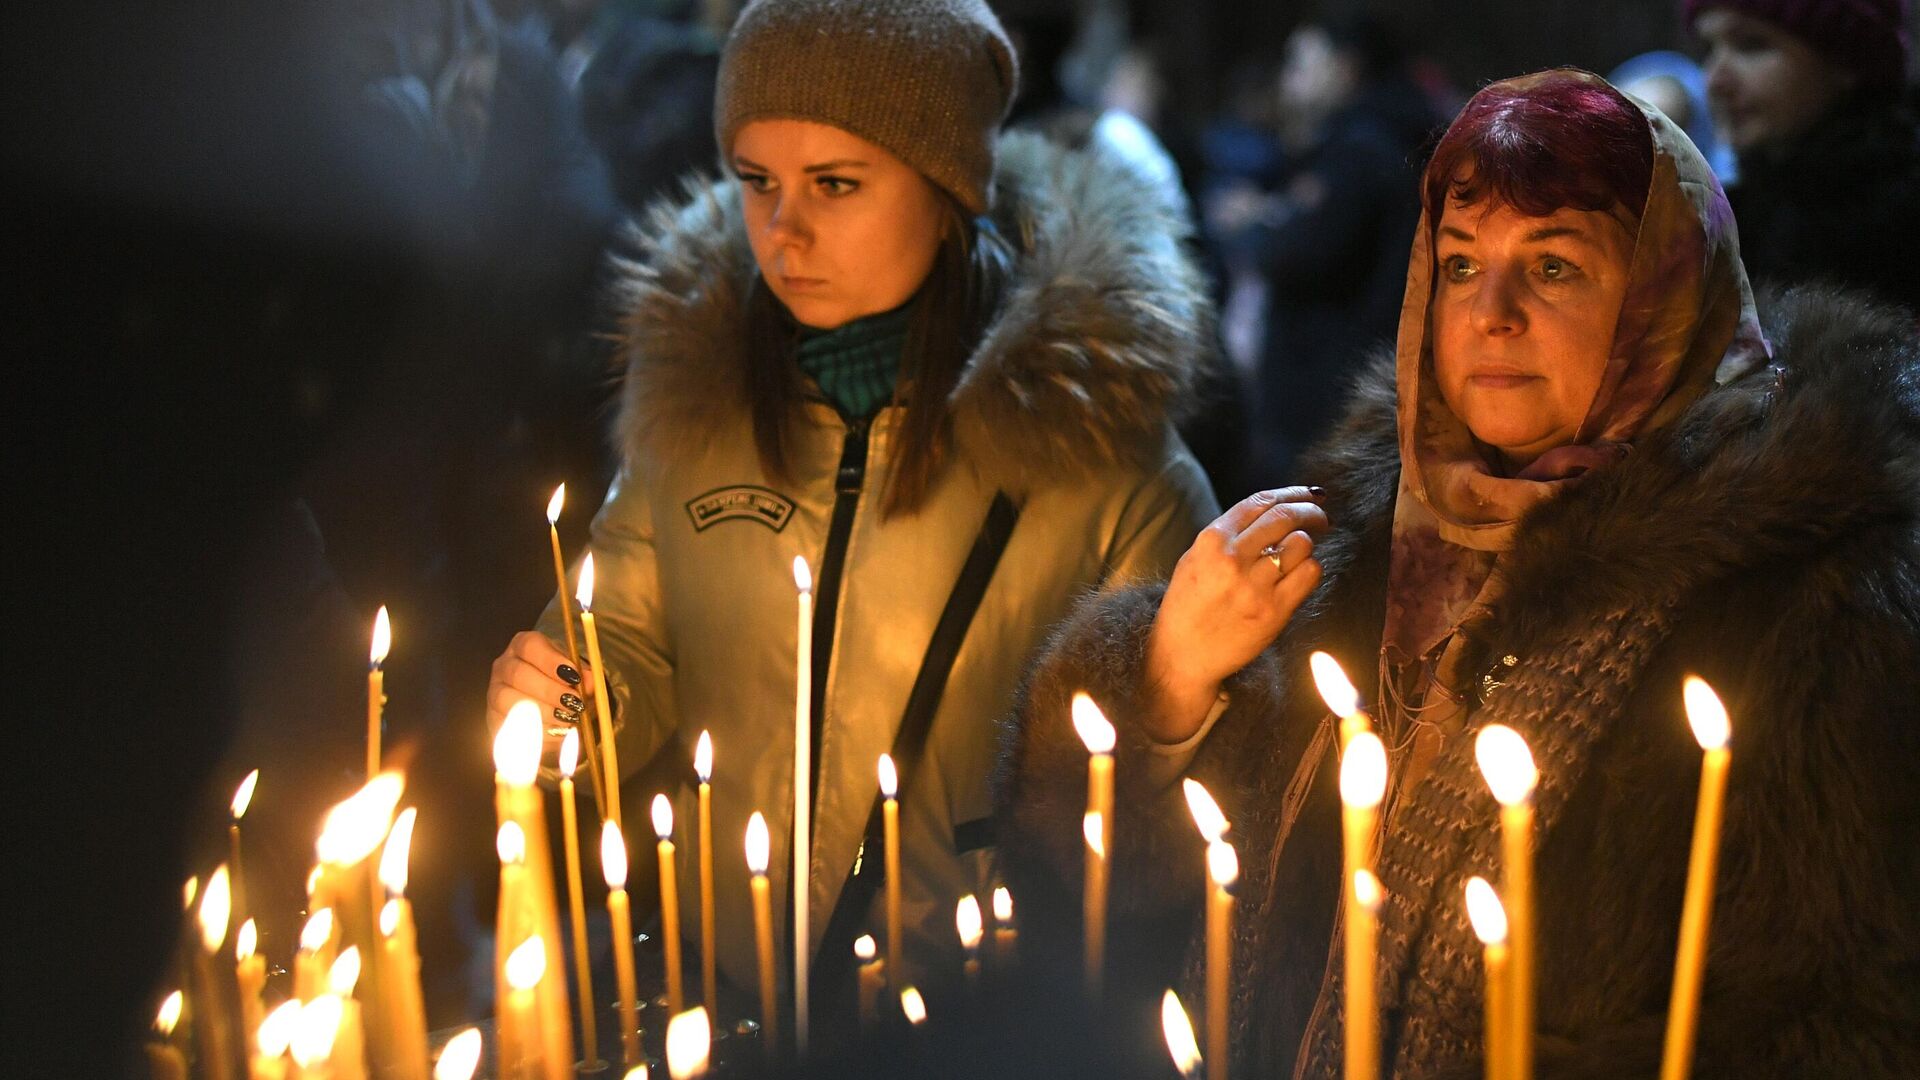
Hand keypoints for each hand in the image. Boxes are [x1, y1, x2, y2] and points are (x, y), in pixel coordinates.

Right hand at [488, 630, 593, 760]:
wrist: (550, 712)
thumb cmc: (564, 685)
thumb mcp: (578, 678)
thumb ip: (586, 678)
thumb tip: (591, 681)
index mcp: (524, 646)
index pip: (530, 645)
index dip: (551, 660)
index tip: (573, 675)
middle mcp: (504, 665)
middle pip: (518, 674)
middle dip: (549, 690)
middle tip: (574, 703)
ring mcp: (495, 692)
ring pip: (510, 700)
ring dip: (542, 712)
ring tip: (567, 719)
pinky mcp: (494, 719)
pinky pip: (509, 726)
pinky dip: (534, 731)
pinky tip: (555, 732)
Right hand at [1145, 487, 1327, 742]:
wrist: (1182, 656)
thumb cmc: (1188, 606)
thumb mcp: (1195, 559)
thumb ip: (1229, 535)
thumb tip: (1274, 509)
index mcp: (1210, 541)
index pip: (1260, 502)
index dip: (1291, 493)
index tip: (1307, 495)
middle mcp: (1232, 559)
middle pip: (1285, 517)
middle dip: (1311, 511)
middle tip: (1320, 516)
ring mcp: (1254, 586)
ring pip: (1301, 544)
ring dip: (1306, 544)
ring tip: (1299, 554)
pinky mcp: (1273, 612)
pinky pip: (1309, 574)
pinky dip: (1310, 568)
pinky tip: (1300, 574)